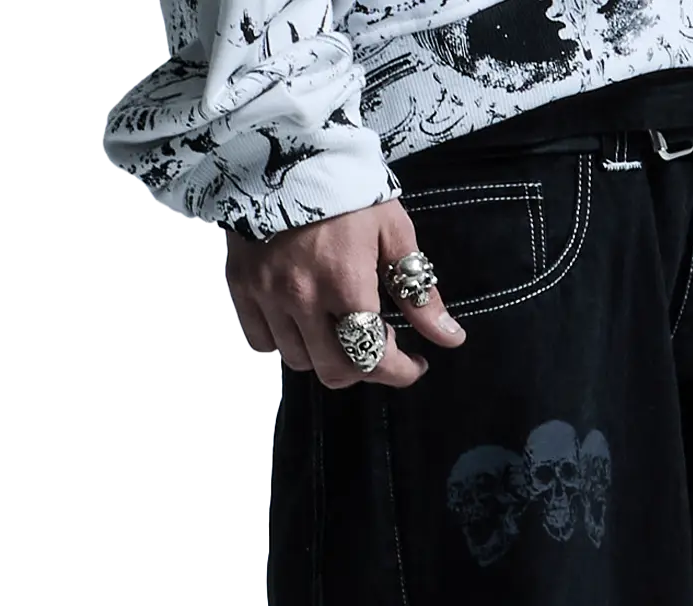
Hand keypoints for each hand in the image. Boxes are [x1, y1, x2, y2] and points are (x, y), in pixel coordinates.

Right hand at [223, 199, 466, 389]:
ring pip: (299, 361)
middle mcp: (302, 298)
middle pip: (334, 371)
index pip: (373, 358)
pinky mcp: (241, 287)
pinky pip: (262, 341)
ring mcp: (267, 295)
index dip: (400, 373)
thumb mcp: (394, 233)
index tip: (415, 364)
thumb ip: (420, 292)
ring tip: (341, 327)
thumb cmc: (348, 187)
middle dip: (364, 368)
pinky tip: (303, 320)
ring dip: (326, 355)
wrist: (285, 144)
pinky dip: (285, 342)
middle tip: (379, 344)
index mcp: (346, 283)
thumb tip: (451, 338)